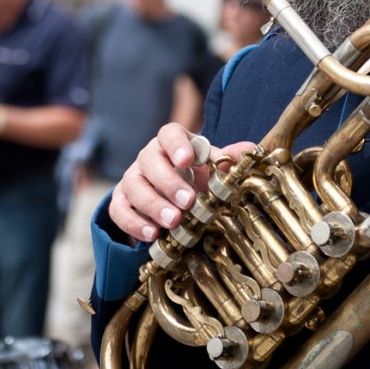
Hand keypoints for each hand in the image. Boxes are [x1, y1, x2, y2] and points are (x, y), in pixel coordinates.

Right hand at [110, 124, 255, 241]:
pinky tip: (152, 234)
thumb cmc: (196, 175)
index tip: (187, 160)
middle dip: (168, 183)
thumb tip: (250, 150)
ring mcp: (132, 178)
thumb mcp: (213, 166)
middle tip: (188, 203)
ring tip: (173, 222)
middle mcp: (148, 156)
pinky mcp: (121, 200)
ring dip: (153, 206)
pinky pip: (118, 210)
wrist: (174, 195)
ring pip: (133, 187)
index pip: (169, 134)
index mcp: (171, 142)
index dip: (177, 145)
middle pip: (150, 162)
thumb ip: (229, 158)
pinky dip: (133, 223)